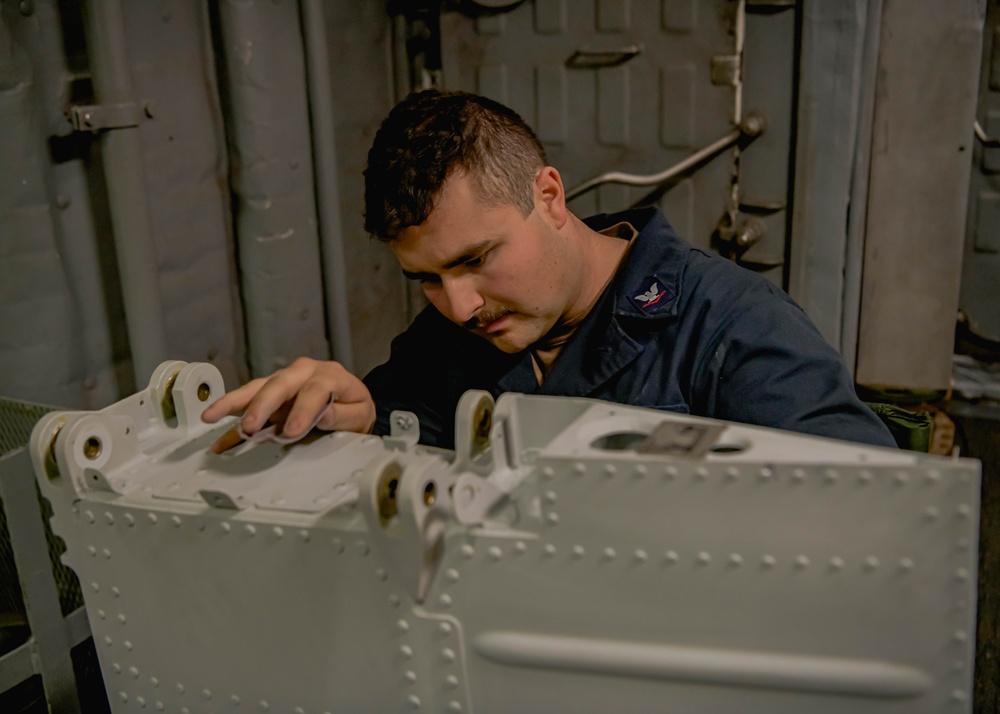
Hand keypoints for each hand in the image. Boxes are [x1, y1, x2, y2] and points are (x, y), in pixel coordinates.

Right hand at [201, 357, 375, 452]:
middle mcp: (304, 372)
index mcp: (330, 375)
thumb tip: (323, 415)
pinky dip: (230, 411)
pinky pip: (248, 399)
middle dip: (262, 405)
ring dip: (234, 402)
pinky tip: (212, 421)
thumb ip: (343, 415)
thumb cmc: (354, 407)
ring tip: (212, 416)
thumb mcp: (359, 414)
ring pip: (257, 387)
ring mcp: (285, 380)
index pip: (315, 390)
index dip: (303, 410)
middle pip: (280, 384)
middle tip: (250, 427)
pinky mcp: (271, 391)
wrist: (350, 403)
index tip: (292, 431)